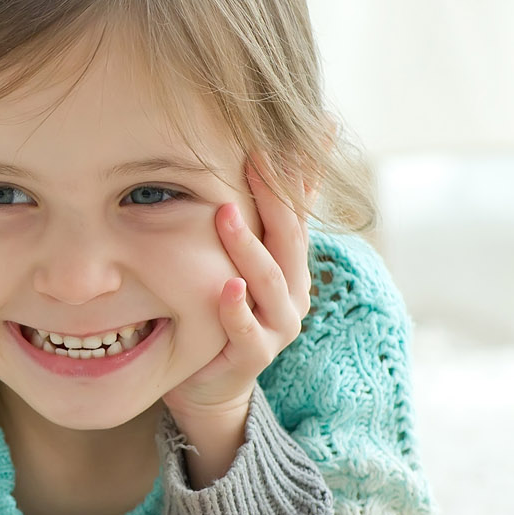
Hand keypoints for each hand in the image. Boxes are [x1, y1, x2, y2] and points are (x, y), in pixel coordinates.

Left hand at [163, 160, 311, 484]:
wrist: (211, 383)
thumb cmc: (221, 312)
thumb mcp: (238, 263)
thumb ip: (250, 224)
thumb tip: (251, 162)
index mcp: (291, 264)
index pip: (300, 209)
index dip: (300, 172)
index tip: (302, 131)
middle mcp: (293, 291)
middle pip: (288, 236)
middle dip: (273, 195)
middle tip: (256, 155)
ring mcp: (278, 325)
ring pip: (268, 280)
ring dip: (247, 246)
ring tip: (227, 213)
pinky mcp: (254, 355)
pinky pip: (246, 330)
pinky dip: (236, 309)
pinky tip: (227, 288)